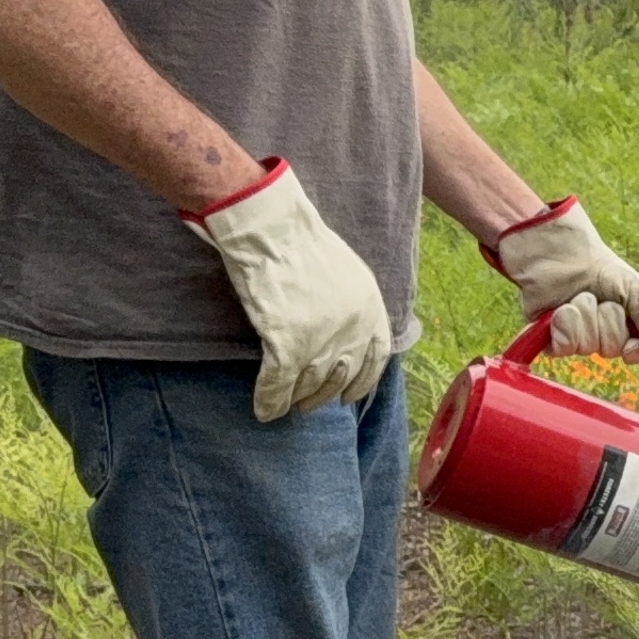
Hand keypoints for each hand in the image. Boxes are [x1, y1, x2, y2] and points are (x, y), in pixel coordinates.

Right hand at [183, 160, 393, 421]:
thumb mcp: (349, 274)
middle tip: (308, 403)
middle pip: (341, 377)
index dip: (361, 383)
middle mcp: (353, 329)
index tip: (348, 396)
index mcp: (371, 309)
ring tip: (286, 404)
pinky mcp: (287, 344)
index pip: (375, 359)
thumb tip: (346, 337)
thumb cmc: (302, 244)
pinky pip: (278, 384)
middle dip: (323, 395)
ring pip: (310, 385)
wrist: (271, 230)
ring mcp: (321, 339)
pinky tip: (263, 408)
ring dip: (296, 400)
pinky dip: (269, 400)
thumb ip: (354, 307)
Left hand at [488, 199, 638, 361]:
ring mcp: (576, 337)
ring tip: (579, 296)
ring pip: (588, 347)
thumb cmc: (602, 268)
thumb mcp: (638, 290)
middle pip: (613, 350)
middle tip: (603, 300)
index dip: (636, 351)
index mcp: (628, 324)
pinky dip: (566, 324)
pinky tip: (561, 308)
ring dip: (586, 317)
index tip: (632, 345)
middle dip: (609, 322)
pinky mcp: (551, 338)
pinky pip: (564, 347)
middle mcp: (602, 334)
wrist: (562, 253)